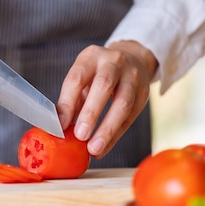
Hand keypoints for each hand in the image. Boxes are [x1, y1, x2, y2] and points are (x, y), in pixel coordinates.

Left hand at [56, 41, 157, 158]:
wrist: (131, 60)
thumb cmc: (98, 73)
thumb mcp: (83, 77)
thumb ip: (71, 99)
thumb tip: (60, 126)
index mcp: (91, 57)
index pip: (77, 78)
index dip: (68, 103)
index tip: (61, 125)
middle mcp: (113, 62)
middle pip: (103, 86)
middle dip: (91, 113)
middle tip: (81, 136)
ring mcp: (132, 76)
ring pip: (123, 103)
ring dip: (108, 129)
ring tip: (94, 149)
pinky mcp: (144, 93)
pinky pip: (130, 117)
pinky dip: (115, 135)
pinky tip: (104, 148)